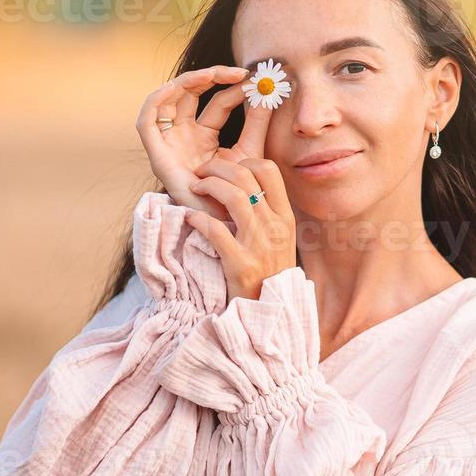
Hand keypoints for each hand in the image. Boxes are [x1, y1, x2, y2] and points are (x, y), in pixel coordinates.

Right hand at [135, 65, 262, 217]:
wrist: (225, 223)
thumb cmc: (237, 193)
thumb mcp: (250, 151)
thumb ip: (257, 123)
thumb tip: (269, 93)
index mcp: (205, 137)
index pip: (217, 103)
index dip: (233, 90)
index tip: (254, 81)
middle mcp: (185, 136)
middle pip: (191, 95)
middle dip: (211, 77)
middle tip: (238, 72)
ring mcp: (169, 143)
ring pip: (169, 99)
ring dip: (188, 81)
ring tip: (213, 74)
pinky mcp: (156, 154)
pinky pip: (147, 120)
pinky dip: (158, 99)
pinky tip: (177, 87)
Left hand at [187, 156, 297, 301]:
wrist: (271, 315)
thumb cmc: (268, 275)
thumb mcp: (279, 240)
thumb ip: (265, 213)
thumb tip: (239, 184)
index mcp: (285, 218)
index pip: (268, 169)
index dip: (242, 160)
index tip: (224, 169)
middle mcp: (275, 227)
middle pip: (245, 176)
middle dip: (216, 167)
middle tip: (200, 174)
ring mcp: (259, 246)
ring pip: (233, 196)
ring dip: (207, 186)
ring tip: (194, 189)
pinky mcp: (241, 265)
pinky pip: (215, 230)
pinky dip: (198, 219)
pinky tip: (190, 218)